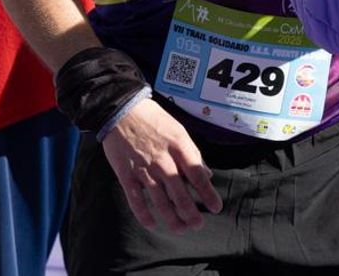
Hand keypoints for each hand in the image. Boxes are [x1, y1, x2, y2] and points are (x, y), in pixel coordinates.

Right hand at [101, 98, 223, 231]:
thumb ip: (192, 153)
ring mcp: (143, 169)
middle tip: (197, 225)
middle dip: (190, 212)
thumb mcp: (179, 130)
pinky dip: (144, 214)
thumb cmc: (153, 119)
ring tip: (180, 229)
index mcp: (179, 146)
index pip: (197, 174)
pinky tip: (152, 224)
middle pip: (179, 192)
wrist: (121, 110)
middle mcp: (162, 160)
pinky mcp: (126, 174)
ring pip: (159, 200)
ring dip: (171, 218)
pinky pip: (135, 200)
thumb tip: (206, 174)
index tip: (216, 207)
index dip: (208, 193)